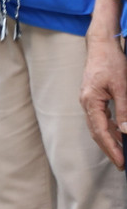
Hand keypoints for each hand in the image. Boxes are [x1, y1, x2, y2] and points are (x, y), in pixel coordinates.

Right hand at [81, 34, 126, 168]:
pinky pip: (99, 117)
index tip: (121, 162)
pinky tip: (118, 133)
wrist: (101, 45)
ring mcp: (88, 99)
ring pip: (97, 126)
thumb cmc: (110, 62)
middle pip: (96, 131)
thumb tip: (125, 131)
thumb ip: (123, 110)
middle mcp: (86, 102)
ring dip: (108, 139)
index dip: (111, 148)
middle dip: (108, 148)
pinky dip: (108, 128)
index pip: (100, 131)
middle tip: (121, 163)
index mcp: (90, 100)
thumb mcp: (122, 87)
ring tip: (121, 152)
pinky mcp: (92, 96)